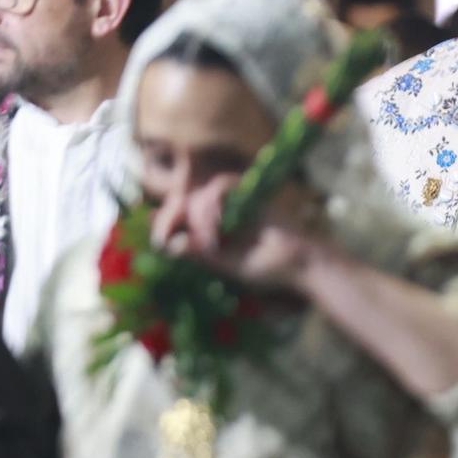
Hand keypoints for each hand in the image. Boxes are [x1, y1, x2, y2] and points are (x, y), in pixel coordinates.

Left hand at [149, 175, 329, 292]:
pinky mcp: (248, 191)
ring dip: (200, 221)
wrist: (299, 264)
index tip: (159, 242)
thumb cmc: (268, 269)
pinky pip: (218, 188)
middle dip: (170, 220)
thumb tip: (167, 242)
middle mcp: (222, 209)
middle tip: (167, 241)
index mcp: (215, 225)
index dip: (165, 222)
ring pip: (198, 197)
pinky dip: (213, 206)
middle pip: (183, 201)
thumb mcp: (223, 264)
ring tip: (217, 244)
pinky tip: (221, 226)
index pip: (181, 213)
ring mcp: (235, 198)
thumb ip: (196, 251)